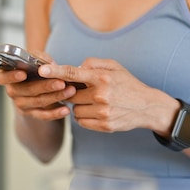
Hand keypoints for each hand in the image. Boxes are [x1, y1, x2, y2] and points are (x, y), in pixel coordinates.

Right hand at [0, 51, 76, 120]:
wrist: (38, 87)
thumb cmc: (35, 69)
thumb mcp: (35, 60)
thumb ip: (40, 58)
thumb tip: (50, 64)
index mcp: (8, 76)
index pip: (3, 78)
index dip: (11, 76)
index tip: (23, 73)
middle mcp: (13, 91)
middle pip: (27, 90)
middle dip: (45, 86)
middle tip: (61, 82)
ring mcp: (22, 104)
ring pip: (38, 102)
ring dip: (55, 97)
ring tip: (70, 91)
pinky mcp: (32, 114)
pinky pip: (43, 116)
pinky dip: (56, 113)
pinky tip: (66, 110)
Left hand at [38, 58, 165, 131]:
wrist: (148, 107)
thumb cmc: (128, 84)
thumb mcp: (114, 66)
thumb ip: (93, 63)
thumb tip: (75, 67)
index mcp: (102, 77)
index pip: (73, 73)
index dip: (55, 71)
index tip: (41, 70)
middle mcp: (101, 95)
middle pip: (70, 95)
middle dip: (73, 93)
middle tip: (85, 90)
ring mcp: (102, 112)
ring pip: (74, 110)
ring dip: (80, 106)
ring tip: (95, 102)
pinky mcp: (104, 126)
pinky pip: (81, 121)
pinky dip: (85, 117)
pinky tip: (97, 111)